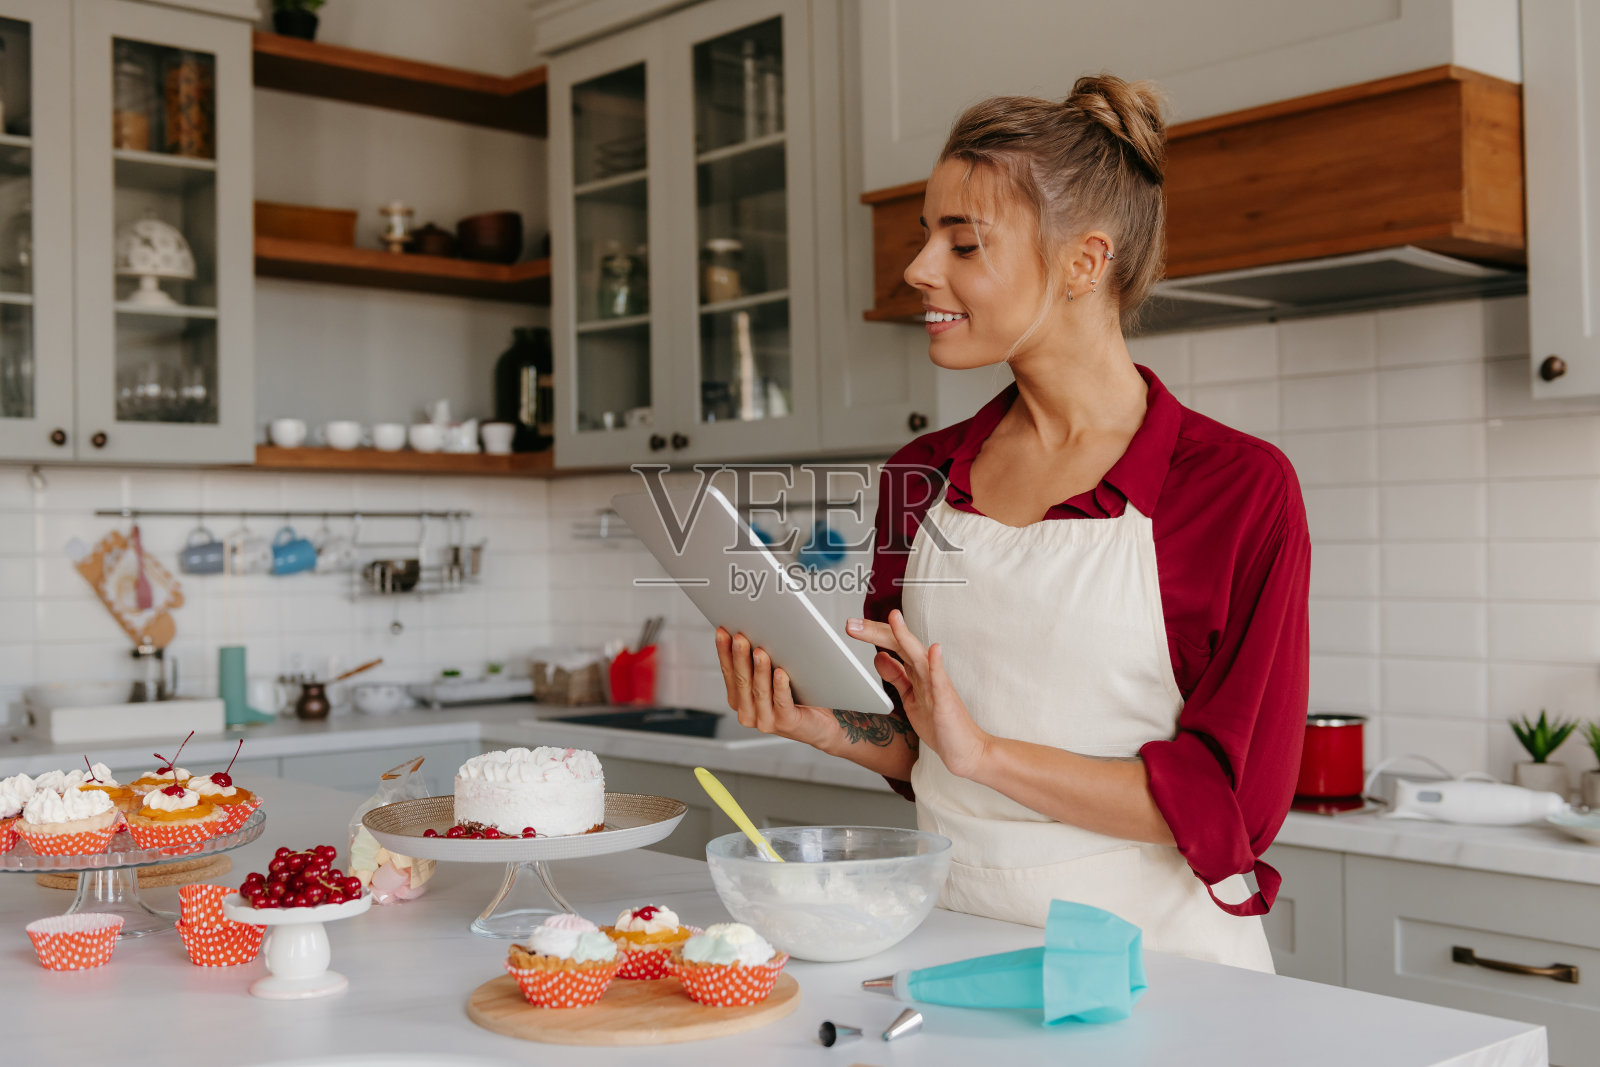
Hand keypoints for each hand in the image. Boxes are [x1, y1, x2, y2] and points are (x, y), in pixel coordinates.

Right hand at [714, 627, 834, 748]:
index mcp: (740, 700)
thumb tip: (755, 633)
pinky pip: (782, 702)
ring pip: (760, 690)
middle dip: (739, 657)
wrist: (818, 725)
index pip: (728, 673)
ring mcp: (766, 719)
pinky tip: (781, 673)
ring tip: (760, 652)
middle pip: (741, 680)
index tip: (722, 632)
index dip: (724, 652)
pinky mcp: (786, 723)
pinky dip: (780, 687)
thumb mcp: (770, 679)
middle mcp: (748, 712)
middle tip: (739, 637)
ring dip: (759, 670)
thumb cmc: (795, 698)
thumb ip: (759, 664)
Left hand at [846, 610, 990, 778]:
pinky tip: (934, 650)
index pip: (893, 644)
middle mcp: (927, 672)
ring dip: (905, 637)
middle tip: (851, 623)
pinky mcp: (946, 701)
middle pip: (900, 644)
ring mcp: (937, 685)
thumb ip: (896, 676)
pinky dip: (937, 664)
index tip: (851, 625)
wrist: (964, 749)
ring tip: (893, 618)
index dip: (873, 634)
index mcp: (917, 671)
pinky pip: (941, 681)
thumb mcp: (910, 696)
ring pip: (919, 656)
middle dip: (877, 632)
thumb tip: (878, 656)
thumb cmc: (940, 723)